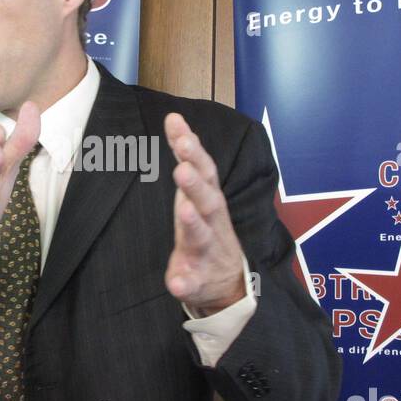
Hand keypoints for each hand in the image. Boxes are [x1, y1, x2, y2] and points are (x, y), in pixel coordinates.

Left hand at [163, 112, 246, 315]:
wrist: (227, 283)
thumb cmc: (206, 227)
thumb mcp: (197, 190)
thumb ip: (186, 157)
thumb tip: (173, 117)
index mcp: (208, 201)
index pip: (203, 170)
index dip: (192, 151)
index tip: (180, 131)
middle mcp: (212, 224)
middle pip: (207, 201)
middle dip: (196, 185)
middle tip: (182, 169)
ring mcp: (206, 253)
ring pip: (202, 237)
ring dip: (194, 224)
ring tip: (184, 211)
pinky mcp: (198, 280)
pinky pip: (191, 283)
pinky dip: (185, 282)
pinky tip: (175, 282)